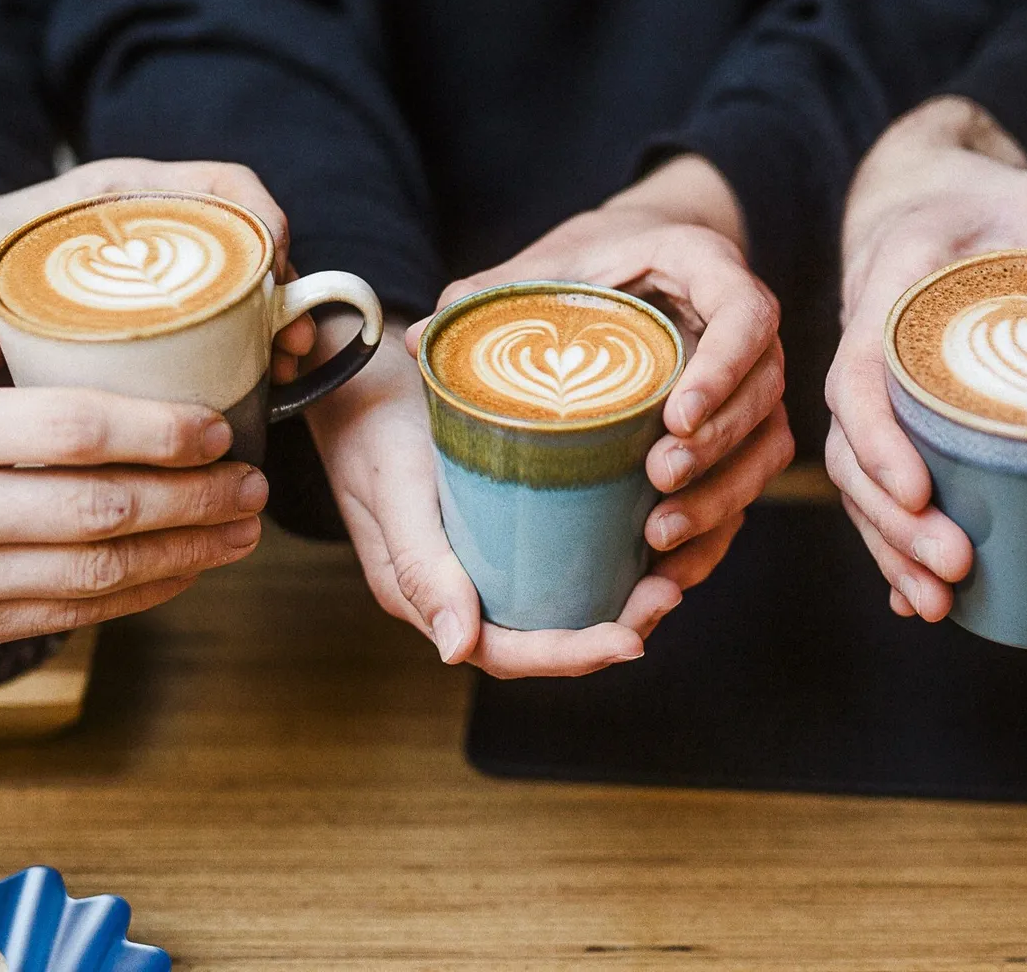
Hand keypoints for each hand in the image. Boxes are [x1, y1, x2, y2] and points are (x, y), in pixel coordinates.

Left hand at [0, 157, 313, 382]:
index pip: (219, 184)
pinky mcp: (157, 325)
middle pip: (247, 245)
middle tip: (293, 340)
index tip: (276, 259)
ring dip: (276, 327)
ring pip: (243, 292)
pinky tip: (257, 393)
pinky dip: (246, 357)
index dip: (260, 213)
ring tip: (287, 370)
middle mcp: (156, 231)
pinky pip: (218, 331)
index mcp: (123, 193)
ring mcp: (161, 279)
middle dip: (285, 290)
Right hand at [0, 343, 265, 659]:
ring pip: (100, 576)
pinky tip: (183, 569)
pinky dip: (139, 593)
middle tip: (255, 483)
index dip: (162, 430)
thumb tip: (83, 337)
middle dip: (197, 498)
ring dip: (188, 553)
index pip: (73, 430)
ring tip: (242, 530)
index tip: (218, 426)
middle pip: (104, 509)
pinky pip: (72, 615)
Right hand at [308, 324, 684, 677]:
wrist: (355, 372)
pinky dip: (601, 560)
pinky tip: (643, 538)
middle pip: (543, 635)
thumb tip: (459, 651)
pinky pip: (553, 560)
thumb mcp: (396, 489)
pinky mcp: (497, 522)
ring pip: (555, 601)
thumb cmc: (372, 426)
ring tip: (669, 573)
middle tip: (670, 590)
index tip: (634, 639)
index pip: (510, 652)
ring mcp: (479, 557)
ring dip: (614, 600)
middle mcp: (458, 588)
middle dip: (612, 629)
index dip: (575, 655)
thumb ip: (420, 567)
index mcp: (427, 597)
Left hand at [410, 156, 793, 611]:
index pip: (747, 316)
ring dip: (721, 497)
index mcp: (708, 269)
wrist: (638, 262)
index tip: (678, 416)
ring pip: (764, 449)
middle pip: (762, 395)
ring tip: (659, 534)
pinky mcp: (742, 435)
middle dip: (717, 447)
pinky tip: (669, 569)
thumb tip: (416, 338)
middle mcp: (748, 331)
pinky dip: (715, 531)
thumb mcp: (547, 263)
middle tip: (658, 479)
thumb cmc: (592, 261)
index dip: (724, 368)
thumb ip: (492, 293)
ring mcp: (751, 386)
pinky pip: (748, 487)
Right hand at [824, 97, 1026, 621]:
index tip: (918, 490)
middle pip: (850, 446)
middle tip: (953, 566)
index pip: (861, 371)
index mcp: (890, 285)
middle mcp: (866, 344)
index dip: (880, 439)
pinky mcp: (893, 419)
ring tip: (938, 601)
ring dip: (890, 544)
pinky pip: (881, 482)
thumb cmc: (990, 198)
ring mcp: (874, 388)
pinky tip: (917, 596)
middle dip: (891, 519)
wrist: (933, 196)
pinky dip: (894, 541)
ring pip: (859, 476)